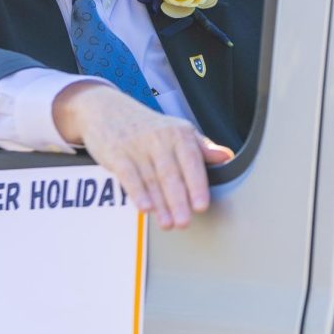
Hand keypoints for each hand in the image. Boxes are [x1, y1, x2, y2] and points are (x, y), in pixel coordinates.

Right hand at [53, 82, 233, 229]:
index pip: (191, 161)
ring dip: (160, 204)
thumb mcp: (177, 131)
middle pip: (171, 174)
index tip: (201, 206)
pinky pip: (129, 176)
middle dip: (178, 200)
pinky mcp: (117, 154)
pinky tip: (145, 208)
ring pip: (151, 179)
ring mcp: (136, 145)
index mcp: (178, 133)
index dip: (196, 185)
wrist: (107, 109)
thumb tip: (226, 157)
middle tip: (184, 222)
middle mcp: (159, 138)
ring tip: (168, 224)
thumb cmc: (148, 127)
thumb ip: (201, 147)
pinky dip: (137, 192)